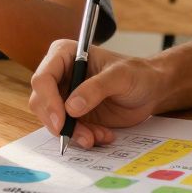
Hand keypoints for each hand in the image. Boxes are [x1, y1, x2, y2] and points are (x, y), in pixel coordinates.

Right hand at [28, 39, 163, 147]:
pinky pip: (68, 130)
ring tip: (99, 136)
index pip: (42, 78)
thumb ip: (96, 88)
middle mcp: (59, 75)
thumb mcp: (120, 76)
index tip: (62, 121)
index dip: (48, 101)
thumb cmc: (137, 74)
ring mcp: (64, 96)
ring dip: (74, 133)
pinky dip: (83, 137)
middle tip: (84, 137)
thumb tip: (71, 107)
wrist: (150, 90)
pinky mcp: (72, 114)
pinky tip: (103, 134)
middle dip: (60, 123)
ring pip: (52, 120)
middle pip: (41, 102)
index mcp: (64, 55)